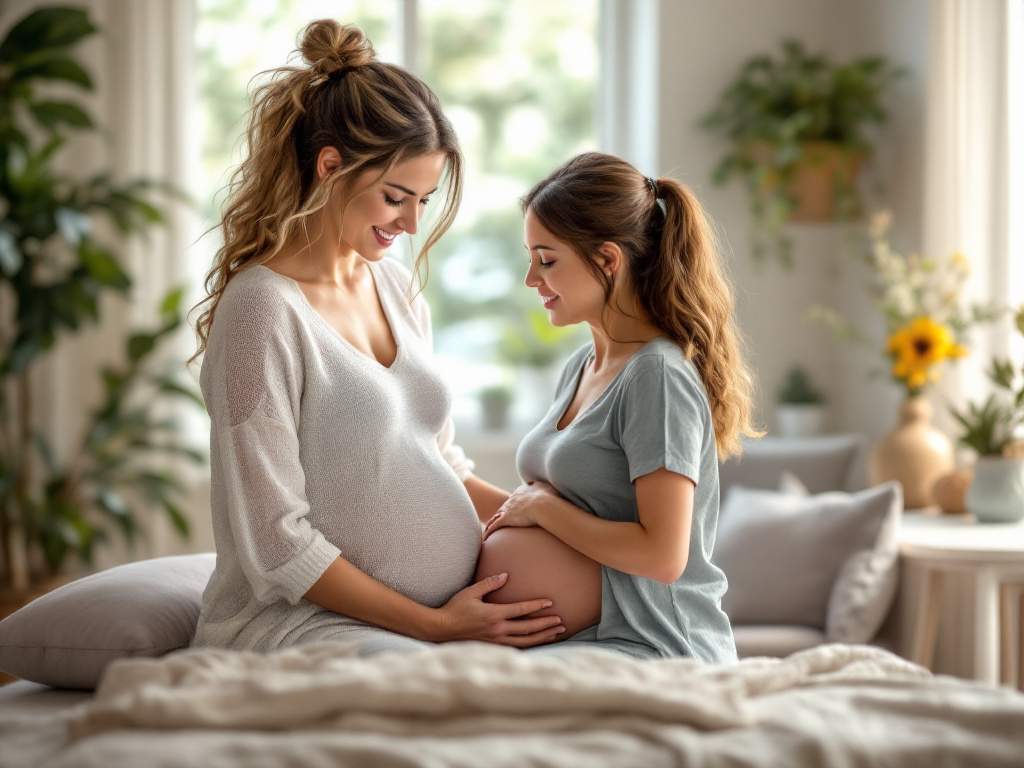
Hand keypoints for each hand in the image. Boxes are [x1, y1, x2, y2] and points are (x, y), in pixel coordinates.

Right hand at [433, 573, 565, 646]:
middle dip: (546, 625)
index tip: (550, 603)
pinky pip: (516, 647)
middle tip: (561, 622)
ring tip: (556, 633)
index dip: (536, 606)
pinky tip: (538, 642)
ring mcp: (496, 640)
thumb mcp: (471, 592)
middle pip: (527, 628)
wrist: (441, 629)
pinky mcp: (493, 646)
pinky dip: (529, 645)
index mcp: (494, 614)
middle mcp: (497, 629)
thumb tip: (506, 575)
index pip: (521, 610)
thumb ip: (489, 583)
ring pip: (525, 641)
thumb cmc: (455, 608)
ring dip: (542, 637)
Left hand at [483, 480, 559, 539]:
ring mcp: (507, 509)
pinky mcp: (506, 519)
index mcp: (521, 492)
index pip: (514, 497)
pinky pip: (494, 526)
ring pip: (496, 516)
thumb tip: (544, 487)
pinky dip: (489, 532)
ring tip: (488, 528)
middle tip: (499, 518)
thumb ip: (543, 486)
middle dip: (501, 512)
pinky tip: (485, 538)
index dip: (513, 503)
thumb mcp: (545, 487)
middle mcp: (512, 499)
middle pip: (503, 507)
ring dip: (491, 522)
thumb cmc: (547, 497)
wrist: (543, 505)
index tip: (512, 507)